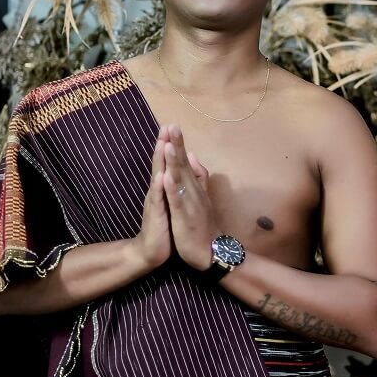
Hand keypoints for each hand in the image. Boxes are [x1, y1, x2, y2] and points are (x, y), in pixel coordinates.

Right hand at [131, 131, 173, 270]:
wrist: (152, 250)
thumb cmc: (163, 225)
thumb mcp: (170, 202)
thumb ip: (172, 186)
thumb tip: (175, 169)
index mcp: (164, 188)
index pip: (167, 163)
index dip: (170, 145)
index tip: (173, 126)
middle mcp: (157, 191)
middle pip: (161, 164)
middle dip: (163, 145)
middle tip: (166, 126)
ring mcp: (155, 202)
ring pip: (157, 178)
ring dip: (159, 161)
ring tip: (162, 143)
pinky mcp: (156, 216)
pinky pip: (158, 200)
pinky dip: (159, 188)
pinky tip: (161, 176)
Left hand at [160, 124, 220, 269]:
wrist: (210, 252)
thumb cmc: (202, 225)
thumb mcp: (200, 197)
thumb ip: (198, 176)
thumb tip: (193, 156)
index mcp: (192, 187)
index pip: (184, 162)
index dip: (178, 144)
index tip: (172, 125)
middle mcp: (192, 191)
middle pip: (183, 165)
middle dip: (178, 145)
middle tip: (172, 125)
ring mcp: (190, 203)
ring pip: (181, 180)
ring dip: (175, 162)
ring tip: (169, 145)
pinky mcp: (185, 217)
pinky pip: (177, 201)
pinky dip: (172, 189)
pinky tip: (166, 177)